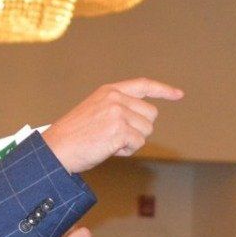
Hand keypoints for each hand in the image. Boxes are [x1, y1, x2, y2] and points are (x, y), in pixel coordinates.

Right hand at [43, 78, 182, 172]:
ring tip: (108, 142)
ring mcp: (118, 113)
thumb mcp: (96, 110)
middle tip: (115, 136)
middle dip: (139, 129)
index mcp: (109, 91)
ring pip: (146, 131)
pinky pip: (137, 143)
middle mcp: (116, 99)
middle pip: (150, 115)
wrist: (56, 148)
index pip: (143, 85)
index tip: (178, 95)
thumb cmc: (74, 135)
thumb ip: (118, 108)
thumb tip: (144, 120)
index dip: (163, 90)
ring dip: (131, 141)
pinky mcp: (119, 130)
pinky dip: (126, 150)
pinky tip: (109, 149)